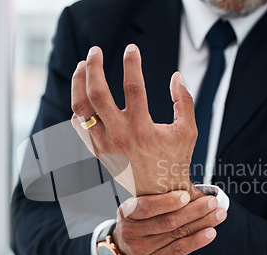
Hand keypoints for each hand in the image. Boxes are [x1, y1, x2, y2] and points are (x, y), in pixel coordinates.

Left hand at [71, 44, 200, 198]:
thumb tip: (176, 76)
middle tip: (96, 50)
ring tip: (84, 66)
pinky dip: (78, 109)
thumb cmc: (174, 159)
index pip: (133, 87)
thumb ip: (184, 101)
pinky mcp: (97, 151)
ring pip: (81, 108)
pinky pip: (79, 125)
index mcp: (142, 129)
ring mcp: (104, 144)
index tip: (132, 48)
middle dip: (94, 67)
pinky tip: (84, 95)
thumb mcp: (188, 131)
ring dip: (78, 83)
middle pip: (97, 94)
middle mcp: (119, 136)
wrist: (158, 193)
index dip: (131, 63)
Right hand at [113, 191, 226, 254]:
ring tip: (217, 214)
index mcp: (127, 212)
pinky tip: (209, 232)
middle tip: (211, 202)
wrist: (125, 249)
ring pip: (176, 234)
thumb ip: (158, 197)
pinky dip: (197, 240)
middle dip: (194, 210)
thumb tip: (191, 188)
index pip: (146, 207)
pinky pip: (179, 250)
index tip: (187, 195)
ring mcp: (141, 249)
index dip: (167, 202)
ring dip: (201, 223)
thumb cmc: (138, 222)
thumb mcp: (138, 206)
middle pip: (167, 221)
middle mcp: (131, 232)